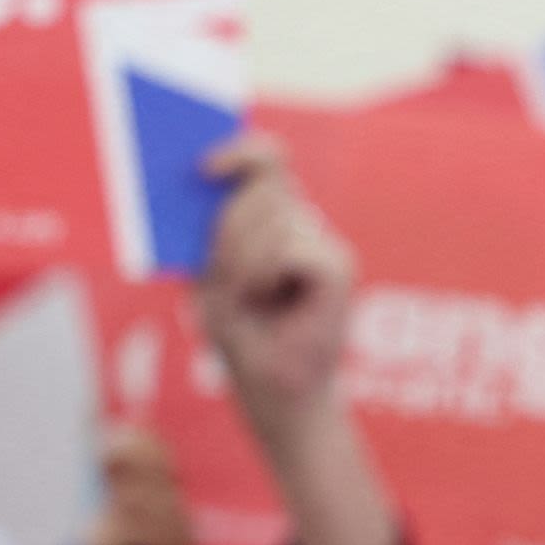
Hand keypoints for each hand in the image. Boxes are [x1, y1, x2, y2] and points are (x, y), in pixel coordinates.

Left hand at [194, 133, 359, 458]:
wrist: (276, 393)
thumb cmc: (245, 337)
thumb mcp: (211, 278)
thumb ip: (213, 232)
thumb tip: (208, 184)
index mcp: (276, 218)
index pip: (268, 158)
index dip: (242, 151)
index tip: (205, 168)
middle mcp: (305, 223)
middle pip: (266, 185)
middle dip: (232, 228)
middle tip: (228, 278)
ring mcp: (326, 243)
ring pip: (275, 219)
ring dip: (245, 262)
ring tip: (250, 299)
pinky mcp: (340, 267)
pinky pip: (289, 249)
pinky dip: (267, 275)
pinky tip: (271, 300)